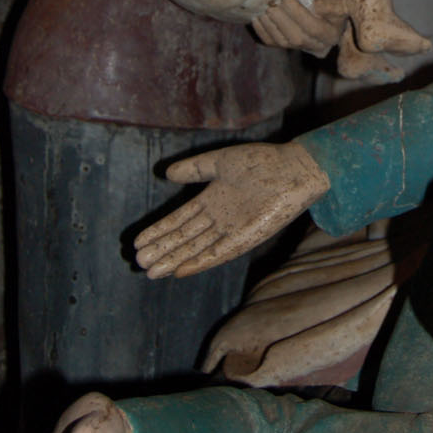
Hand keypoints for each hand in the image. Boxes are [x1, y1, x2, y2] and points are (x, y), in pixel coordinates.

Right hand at [134, 141, 330, 276]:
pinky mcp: (247, 237)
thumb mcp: (221, 162)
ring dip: (175, 260)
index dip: (160, 231)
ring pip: (197, 249)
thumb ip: (195, 169)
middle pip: (185, 238)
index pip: (180, 219)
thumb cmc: (262, 162)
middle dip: (162, 249)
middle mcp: (220, 218)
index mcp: (213, 200)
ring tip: (151, 270)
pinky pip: (220, 253)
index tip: (139, 242)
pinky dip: (201, 262)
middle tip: (138, 262)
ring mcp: (232, 229)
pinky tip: (182, 270)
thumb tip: (166, 173)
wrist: (293, 168)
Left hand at [251, 0, 347, 55]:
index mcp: (332, 35)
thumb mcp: (340, 2)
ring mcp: (302, 48)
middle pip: (297, 38)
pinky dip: (262, 31)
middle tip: (271, 4)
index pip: (314, 28)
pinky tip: (256, 18)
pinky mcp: (289, 47)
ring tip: (264, 9)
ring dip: (270, 25)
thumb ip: (332, 4)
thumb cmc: (333, 3)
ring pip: (283, 42)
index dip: (298, 14)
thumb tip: (316, 4)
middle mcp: (317, 46)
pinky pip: (273, 43)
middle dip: (281, 21)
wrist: (327, 12)